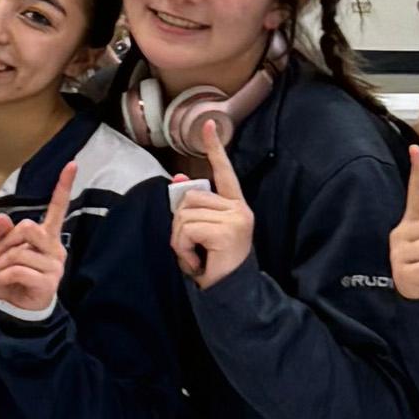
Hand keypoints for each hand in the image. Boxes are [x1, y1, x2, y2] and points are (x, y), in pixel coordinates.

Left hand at [0, 164, 76, 316]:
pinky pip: (16, 270)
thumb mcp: (5, 254)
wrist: (21, 311)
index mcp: (48, 237)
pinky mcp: (48, 282)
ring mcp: (54, 265)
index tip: (72, 164)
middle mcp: (55, 247)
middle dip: (4, 243)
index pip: (58, 208)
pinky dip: (0, 278)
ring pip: (18, 251)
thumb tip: (1, 218)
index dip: (63, 186)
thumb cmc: (15, 279)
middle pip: (26, 227)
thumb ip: (4, 236)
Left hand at [170, 129, 254, 285]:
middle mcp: (239, 208)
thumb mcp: (201, 232)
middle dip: (179, 225)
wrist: (232, 293)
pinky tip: (197, 262)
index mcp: (234, 205)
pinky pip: (187, 230)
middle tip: (192, 248)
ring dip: (179, 240)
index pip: (223, 171)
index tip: (209, 124)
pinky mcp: (227, 231)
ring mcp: (236, 218)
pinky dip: (183, 249)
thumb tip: (180, 178)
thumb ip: (193, 207)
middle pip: (189, 198)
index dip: (214, 148)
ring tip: (195, 256)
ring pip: (184, 215)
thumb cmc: (215, 264)